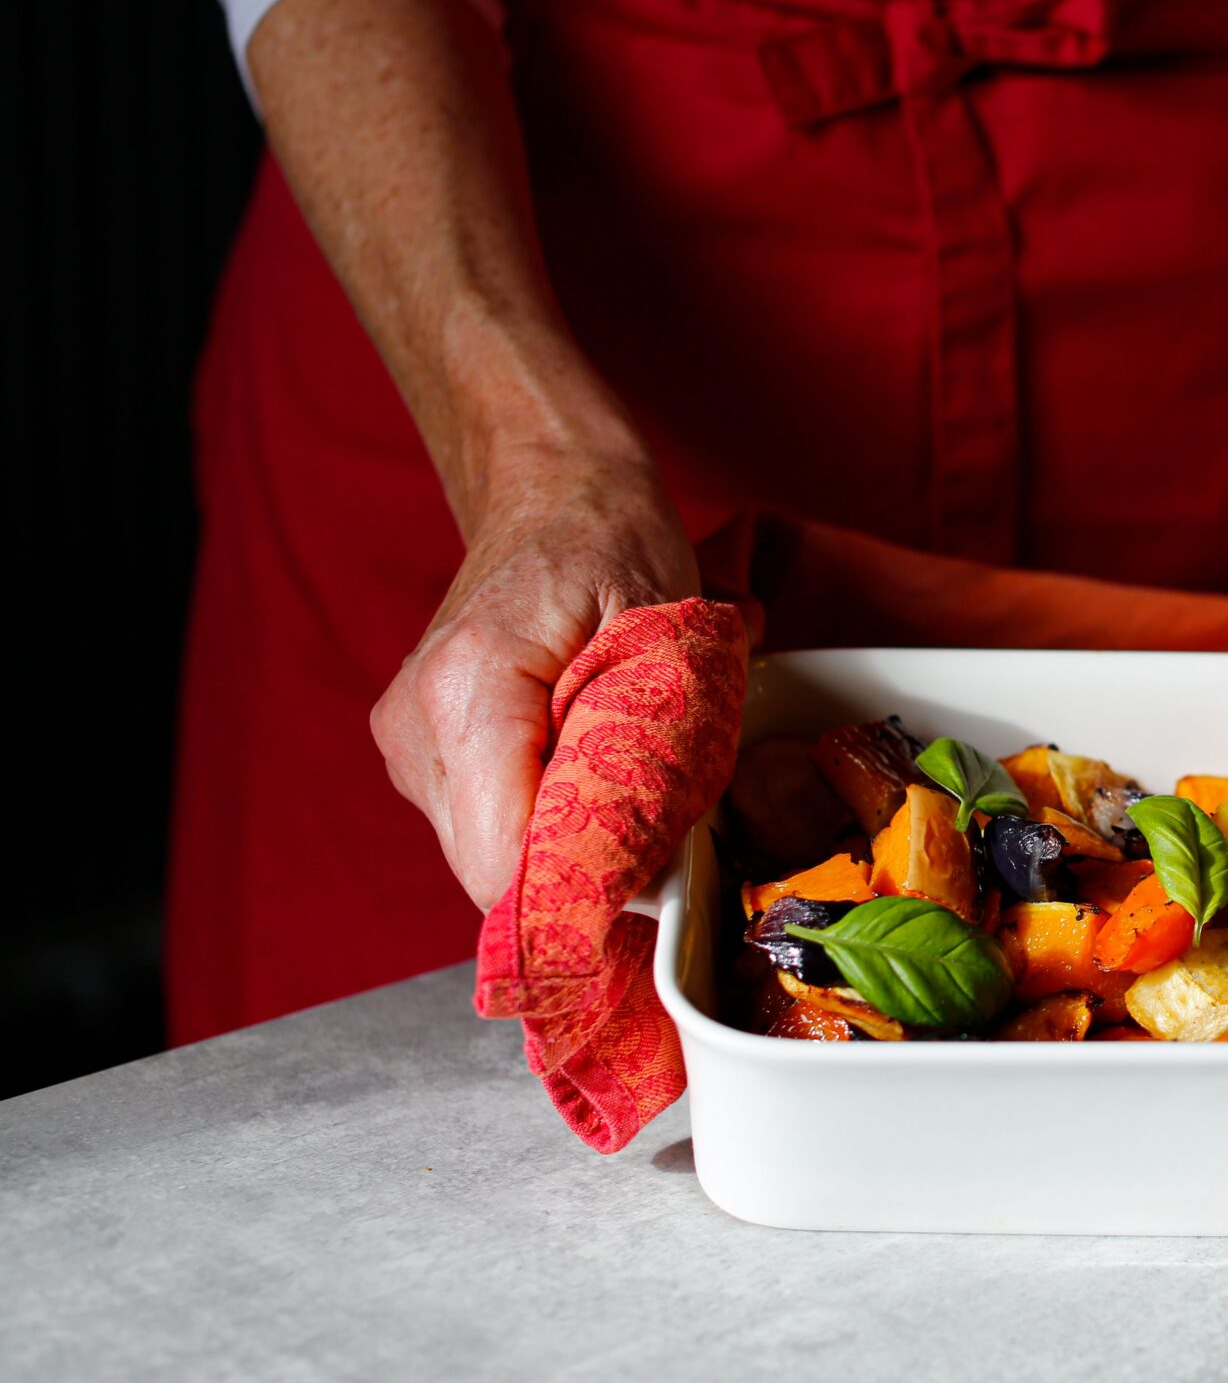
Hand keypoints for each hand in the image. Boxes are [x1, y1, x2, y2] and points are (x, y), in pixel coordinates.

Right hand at [371, 444, 698, 909]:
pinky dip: (549, 810)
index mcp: (469, 694)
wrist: (553, 489)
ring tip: (616, 757)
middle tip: (657, 802)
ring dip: (569, 834)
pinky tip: (582, 752)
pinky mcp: (420, 756)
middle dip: (585, 864)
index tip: (656, 881)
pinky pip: (492, 825)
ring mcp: (407, 748)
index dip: (585, 893)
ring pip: (496, 858)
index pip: (504, 867)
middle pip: (499, 874)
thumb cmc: (614, 542)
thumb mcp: (666, 636)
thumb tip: (638, 875)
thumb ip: (650, 752)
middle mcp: (415, 731)